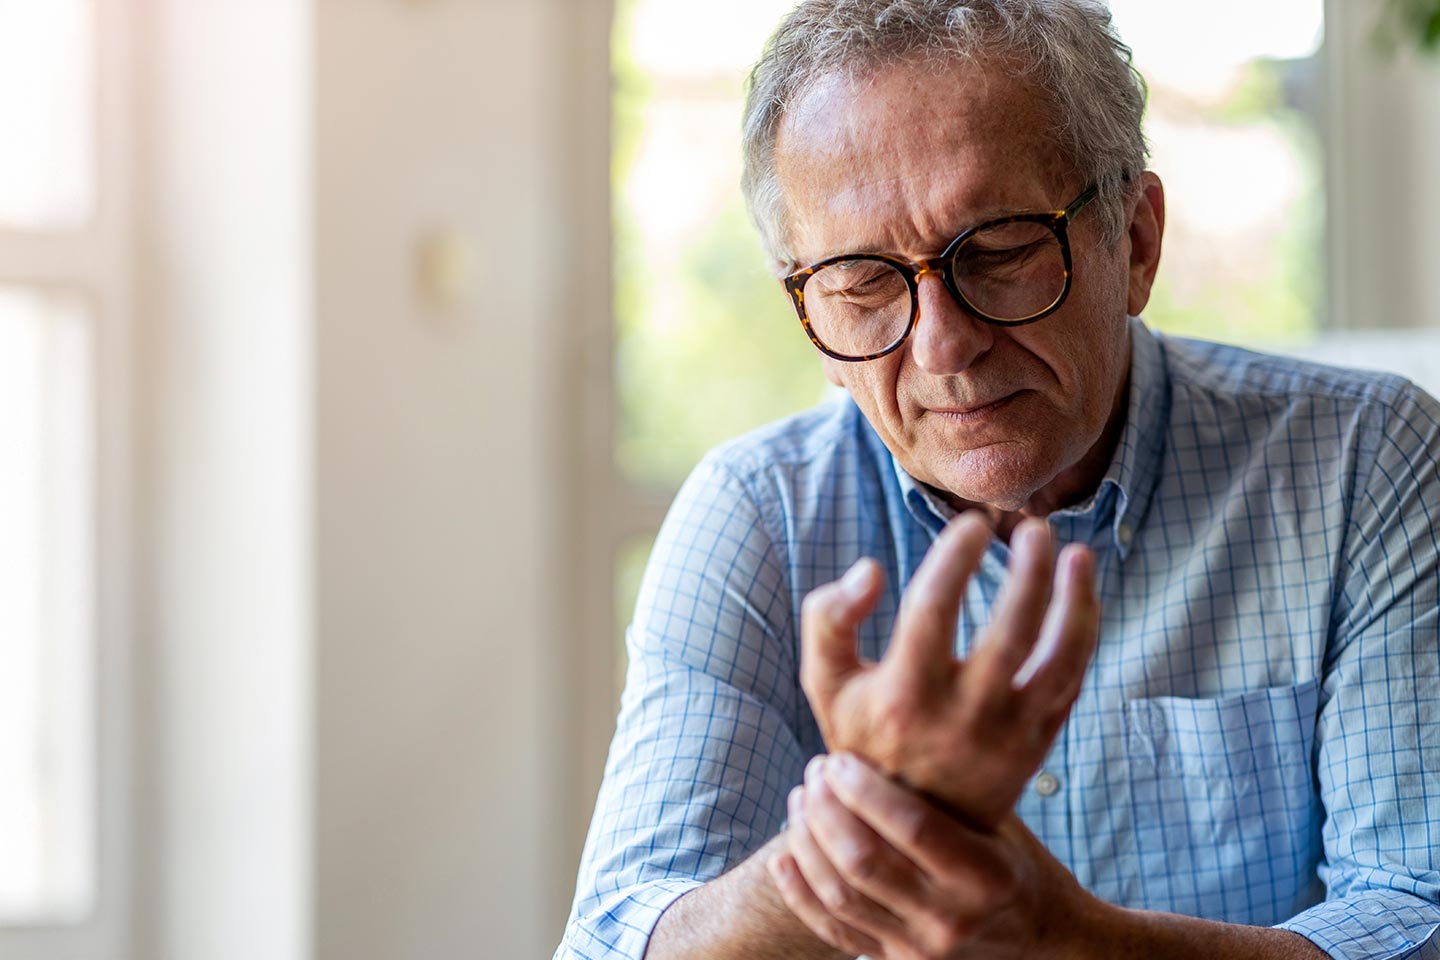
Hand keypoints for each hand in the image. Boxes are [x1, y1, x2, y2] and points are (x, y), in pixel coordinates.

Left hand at [769, 752, 1095, 959]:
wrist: (1037, 932)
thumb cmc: (1009, 856)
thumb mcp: (996, 820)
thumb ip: (948, 789)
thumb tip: (887, 722)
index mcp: (984, 875)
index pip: (912, 827)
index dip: (866, 790)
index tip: (839, 759)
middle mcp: (951, 917)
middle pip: (865, 861)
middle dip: (827, 810)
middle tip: (814, 772)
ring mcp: (920, 947)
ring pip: (841, 895)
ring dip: (808, 841)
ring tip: (800, 800)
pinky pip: (833, 930)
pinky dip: (799, 892)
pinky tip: (782, 856)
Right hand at [800, 512, 1098, 827]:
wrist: (910, 825)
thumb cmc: (864, 737)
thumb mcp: (825, 683)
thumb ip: (828, 618)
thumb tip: (870, 569)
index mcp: (901, 697)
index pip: (933, 607)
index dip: (955, 556)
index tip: (971, 524)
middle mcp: (959, 719)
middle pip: (1010, 629)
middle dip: (1030, 569)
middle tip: (1034, 527)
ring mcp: (1005, 737)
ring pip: (1057, 658)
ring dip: (1075, 599)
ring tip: (1078, 553)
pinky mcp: (1036, 747)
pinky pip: (1072, 682)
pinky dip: (1083, 635)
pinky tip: (1081, 595)